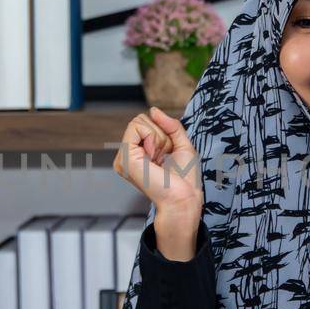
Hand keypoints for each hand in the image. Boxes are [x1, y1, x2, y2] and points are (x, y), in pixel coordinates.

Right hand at [112, 106, 203, 259]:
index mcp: (139, 154)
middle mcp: (129, 155)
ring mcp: (124, 157)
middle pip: (141, 120)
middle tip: (164, 156)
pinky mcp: (125, 157)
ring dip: (159, 137)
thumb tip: (153, 110)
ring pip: (138, 122)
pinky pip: (136, 126)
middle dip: (161, 133)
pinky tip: (154, 157)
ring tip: (159, 159)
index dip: (163, 132)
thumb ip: (170, 125)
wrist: (183, 198)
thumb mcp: (181, 144)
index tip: (168, 153)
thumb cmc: (185, 179)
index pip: (145, 123)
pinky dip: (153, 137)